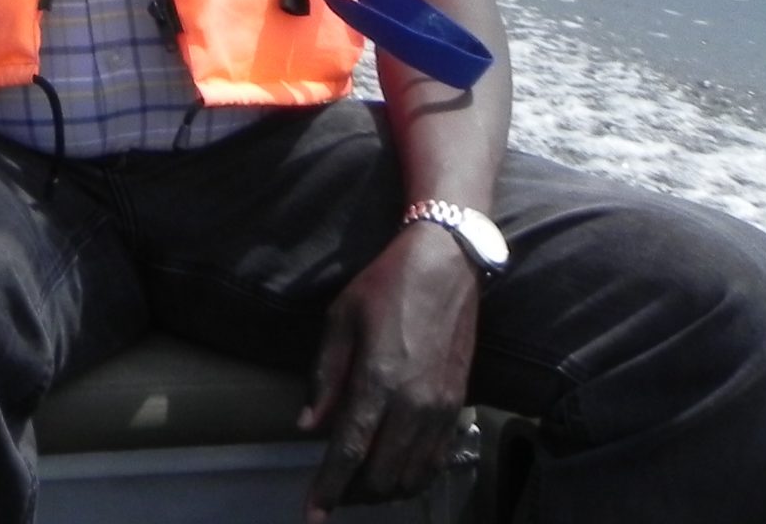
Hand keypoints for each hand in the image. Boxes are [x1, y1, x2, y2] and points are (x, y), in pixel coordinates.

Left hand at [299, 225, 480, 520]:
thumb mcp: (340, 320)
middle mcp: (415, 404)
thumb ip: (324, 376)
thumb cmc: (385, 286)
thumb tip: (306, 426)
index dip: (329, 487)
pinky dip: (413, 476)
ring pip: (412, 475)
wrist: (447, 267)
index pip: (350, 450)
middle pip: (383, 474)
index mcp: (380, 381)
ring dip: (383, 490)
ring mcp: (442, 409)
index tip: (313, 514)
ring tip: (358, 488)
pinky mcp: (458, 406)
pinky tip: (394, 473)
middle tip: (331, 495)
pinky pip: (436, 459)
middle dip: (354, 494)